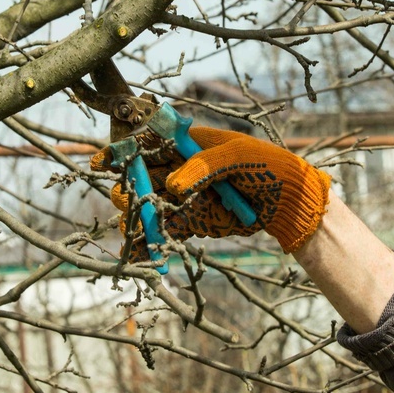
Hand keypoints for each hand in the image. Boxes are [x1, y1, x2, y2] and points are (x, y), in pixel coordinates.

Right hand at [91, 127, 330, 259]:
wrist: (291, 203)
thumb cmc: (269, 166)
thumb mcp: (239, 156)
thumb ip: (204, 165)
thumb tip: (173, 185)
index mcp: (189, 143)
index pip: (148, 142)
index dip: (122, 151)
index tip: (102, 163)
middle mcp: (181, 168)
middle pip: (141, 175)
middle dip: (128, 187)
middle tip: (127, 198)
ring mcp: (185, 196)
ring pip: (149, 204)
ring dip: (136, 216)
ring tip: (133, 228)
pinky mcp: (193, 221)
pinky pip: (166, 229)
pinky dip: (152, 239)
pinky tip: (140, 250)